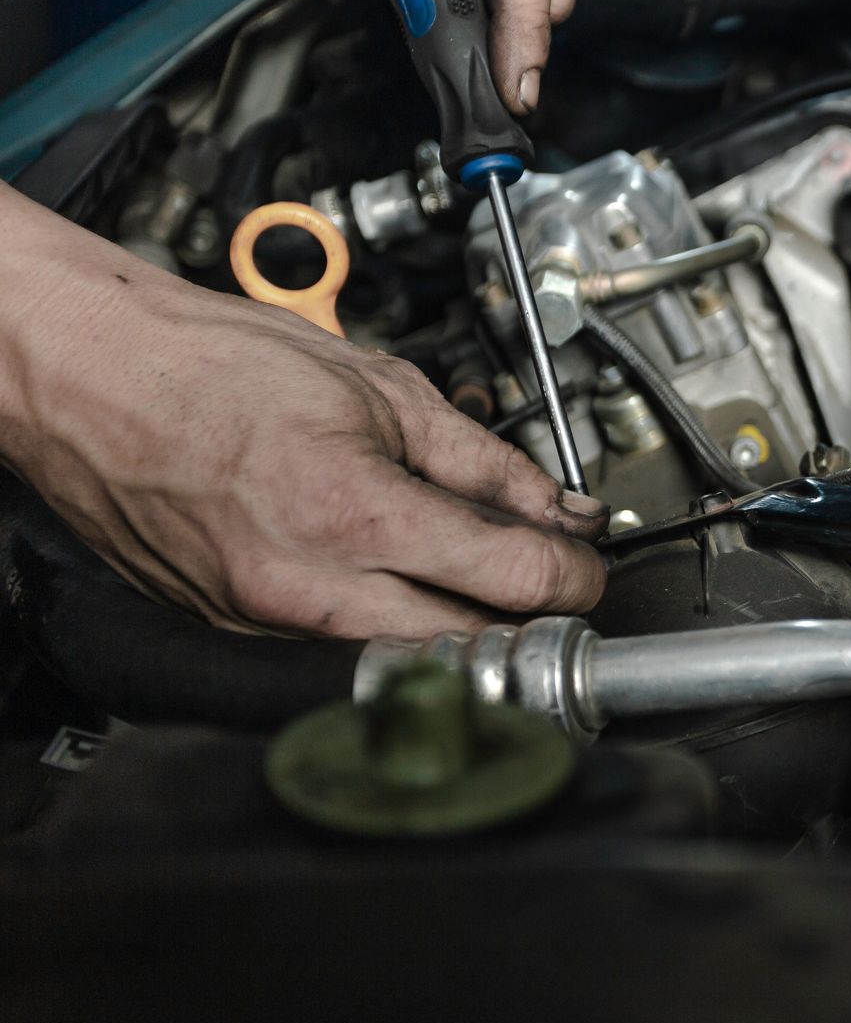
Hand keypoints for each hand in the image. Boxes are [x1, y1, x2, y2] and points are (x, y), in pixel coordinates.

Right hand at [0, 184, 608, 639]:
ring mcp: (263, 622)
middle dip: (528, 623)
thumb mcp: (381, 388)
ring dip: (461, 634)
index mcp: (356, 514)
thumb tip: (558, 504)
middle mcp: (306, 588)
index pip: (513, 579)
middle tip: (556, 588)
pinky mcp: (230, 632)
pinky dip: (385, 627)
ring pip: (403, 658)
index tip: (589, 566)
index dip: (575, 576)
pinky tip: (400, 587)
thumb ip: (485, 460)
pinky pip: (334, 650)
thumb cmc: (212, 364)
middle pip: (469, 646)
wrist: (89, 375)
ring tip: (484, 586)